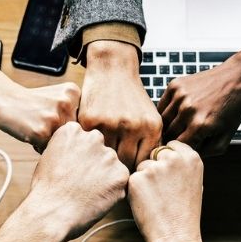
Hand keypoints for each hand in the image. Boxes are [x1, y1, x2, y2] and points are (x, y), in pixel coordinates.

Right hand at [0, 82, 80, 151]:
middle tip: (43, 122)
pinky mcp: (42, 131)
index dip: (68, 125)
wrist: (3, 98)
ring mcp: (55, 117)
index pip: (83, 121)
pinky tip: (30, 132)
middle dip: (60, 134)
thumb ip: (74, 112)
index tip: (54, 117)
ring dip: (50, 141)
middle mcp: (67, 104)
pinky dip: (39, 145)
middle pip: (74, 133)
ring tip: (37, 126)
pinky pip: (47, 149)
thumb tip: (90, 140)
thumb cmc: (31, 102)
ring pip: (62, 142)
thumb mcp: (57, 97)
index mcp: (74, 92)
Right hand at [26, 122, 129, 241]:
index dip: (79, 157)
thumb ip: (68, 148)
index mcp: (73, 130)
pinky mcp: (121, 174)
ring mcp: (109, 156)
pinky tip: (95, 199)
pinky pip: (120, 182)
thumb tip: (79, 151)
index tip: (71, 170)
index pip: (84, 140)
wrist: (51, 213)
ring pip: (111, 165)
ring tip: (87, 193)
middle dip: (94, 164)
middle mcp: (93, 137)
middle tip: (81, 183)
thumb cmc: (46, 190)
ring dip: (105, 177)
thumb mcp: (49, 157)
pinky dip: (112, 191)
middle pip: (100, 150)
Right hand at [78, 41, 161, 169]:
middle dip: (118, 167)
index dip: (135, 170)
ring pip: (106, 156)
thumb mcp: (149, 117)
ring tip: (100, 160)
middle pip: (125, 163)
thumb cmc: (132, 97)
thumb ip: (150, 143)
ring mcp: (110, 123)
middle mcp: (132, 126)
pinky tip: (90, 146)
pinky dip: (89, 146)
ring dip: (102, 158)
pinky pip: (90, 144)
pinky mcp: (90, 120)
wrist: (113, 69)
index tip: (128, 170)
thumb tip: (146, 173)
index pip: (143, 162)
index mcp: (151, 127)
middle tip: (112, 168)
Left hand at [128, 141, 203, 241]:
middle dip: (154, 167)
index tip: (168, 173)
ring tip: (157, 199)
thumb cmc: (184, 214)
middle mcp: (173, 159)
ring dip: (144, 179)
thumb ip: (182, 165)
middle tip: (162, 190)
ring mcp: (154, 168)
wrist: (176, 236)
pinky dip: (136, 190)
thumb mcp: (194, 183)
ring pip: (142, 167)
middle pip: (155, 154)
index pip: (171, 145)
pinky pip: (132, 179)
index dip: (166, 159)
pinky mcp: (137, 179)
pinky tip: (147, 203)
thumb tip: (168, 154)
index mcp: (191, 158)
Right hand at [157, 58, 240, 156]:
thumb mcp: (225, 138)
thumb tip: (186, 156)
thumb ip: (206, 152)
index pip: (178, 147)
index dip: (179, 150)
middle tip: (179, 139)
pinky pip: (161, 105)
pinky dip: (165, 111)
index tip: (182, 150)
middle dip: (172, 139)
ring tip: (178, 126)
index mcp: (200, 125)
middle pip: (168, 134)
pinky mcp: (175, 85)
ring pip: (162, 120)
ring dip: (167, 126)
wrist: (237, 79)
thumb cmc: (232, 109)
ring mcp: (180, 96)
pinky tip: (176, 113)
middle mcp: (188, 110)